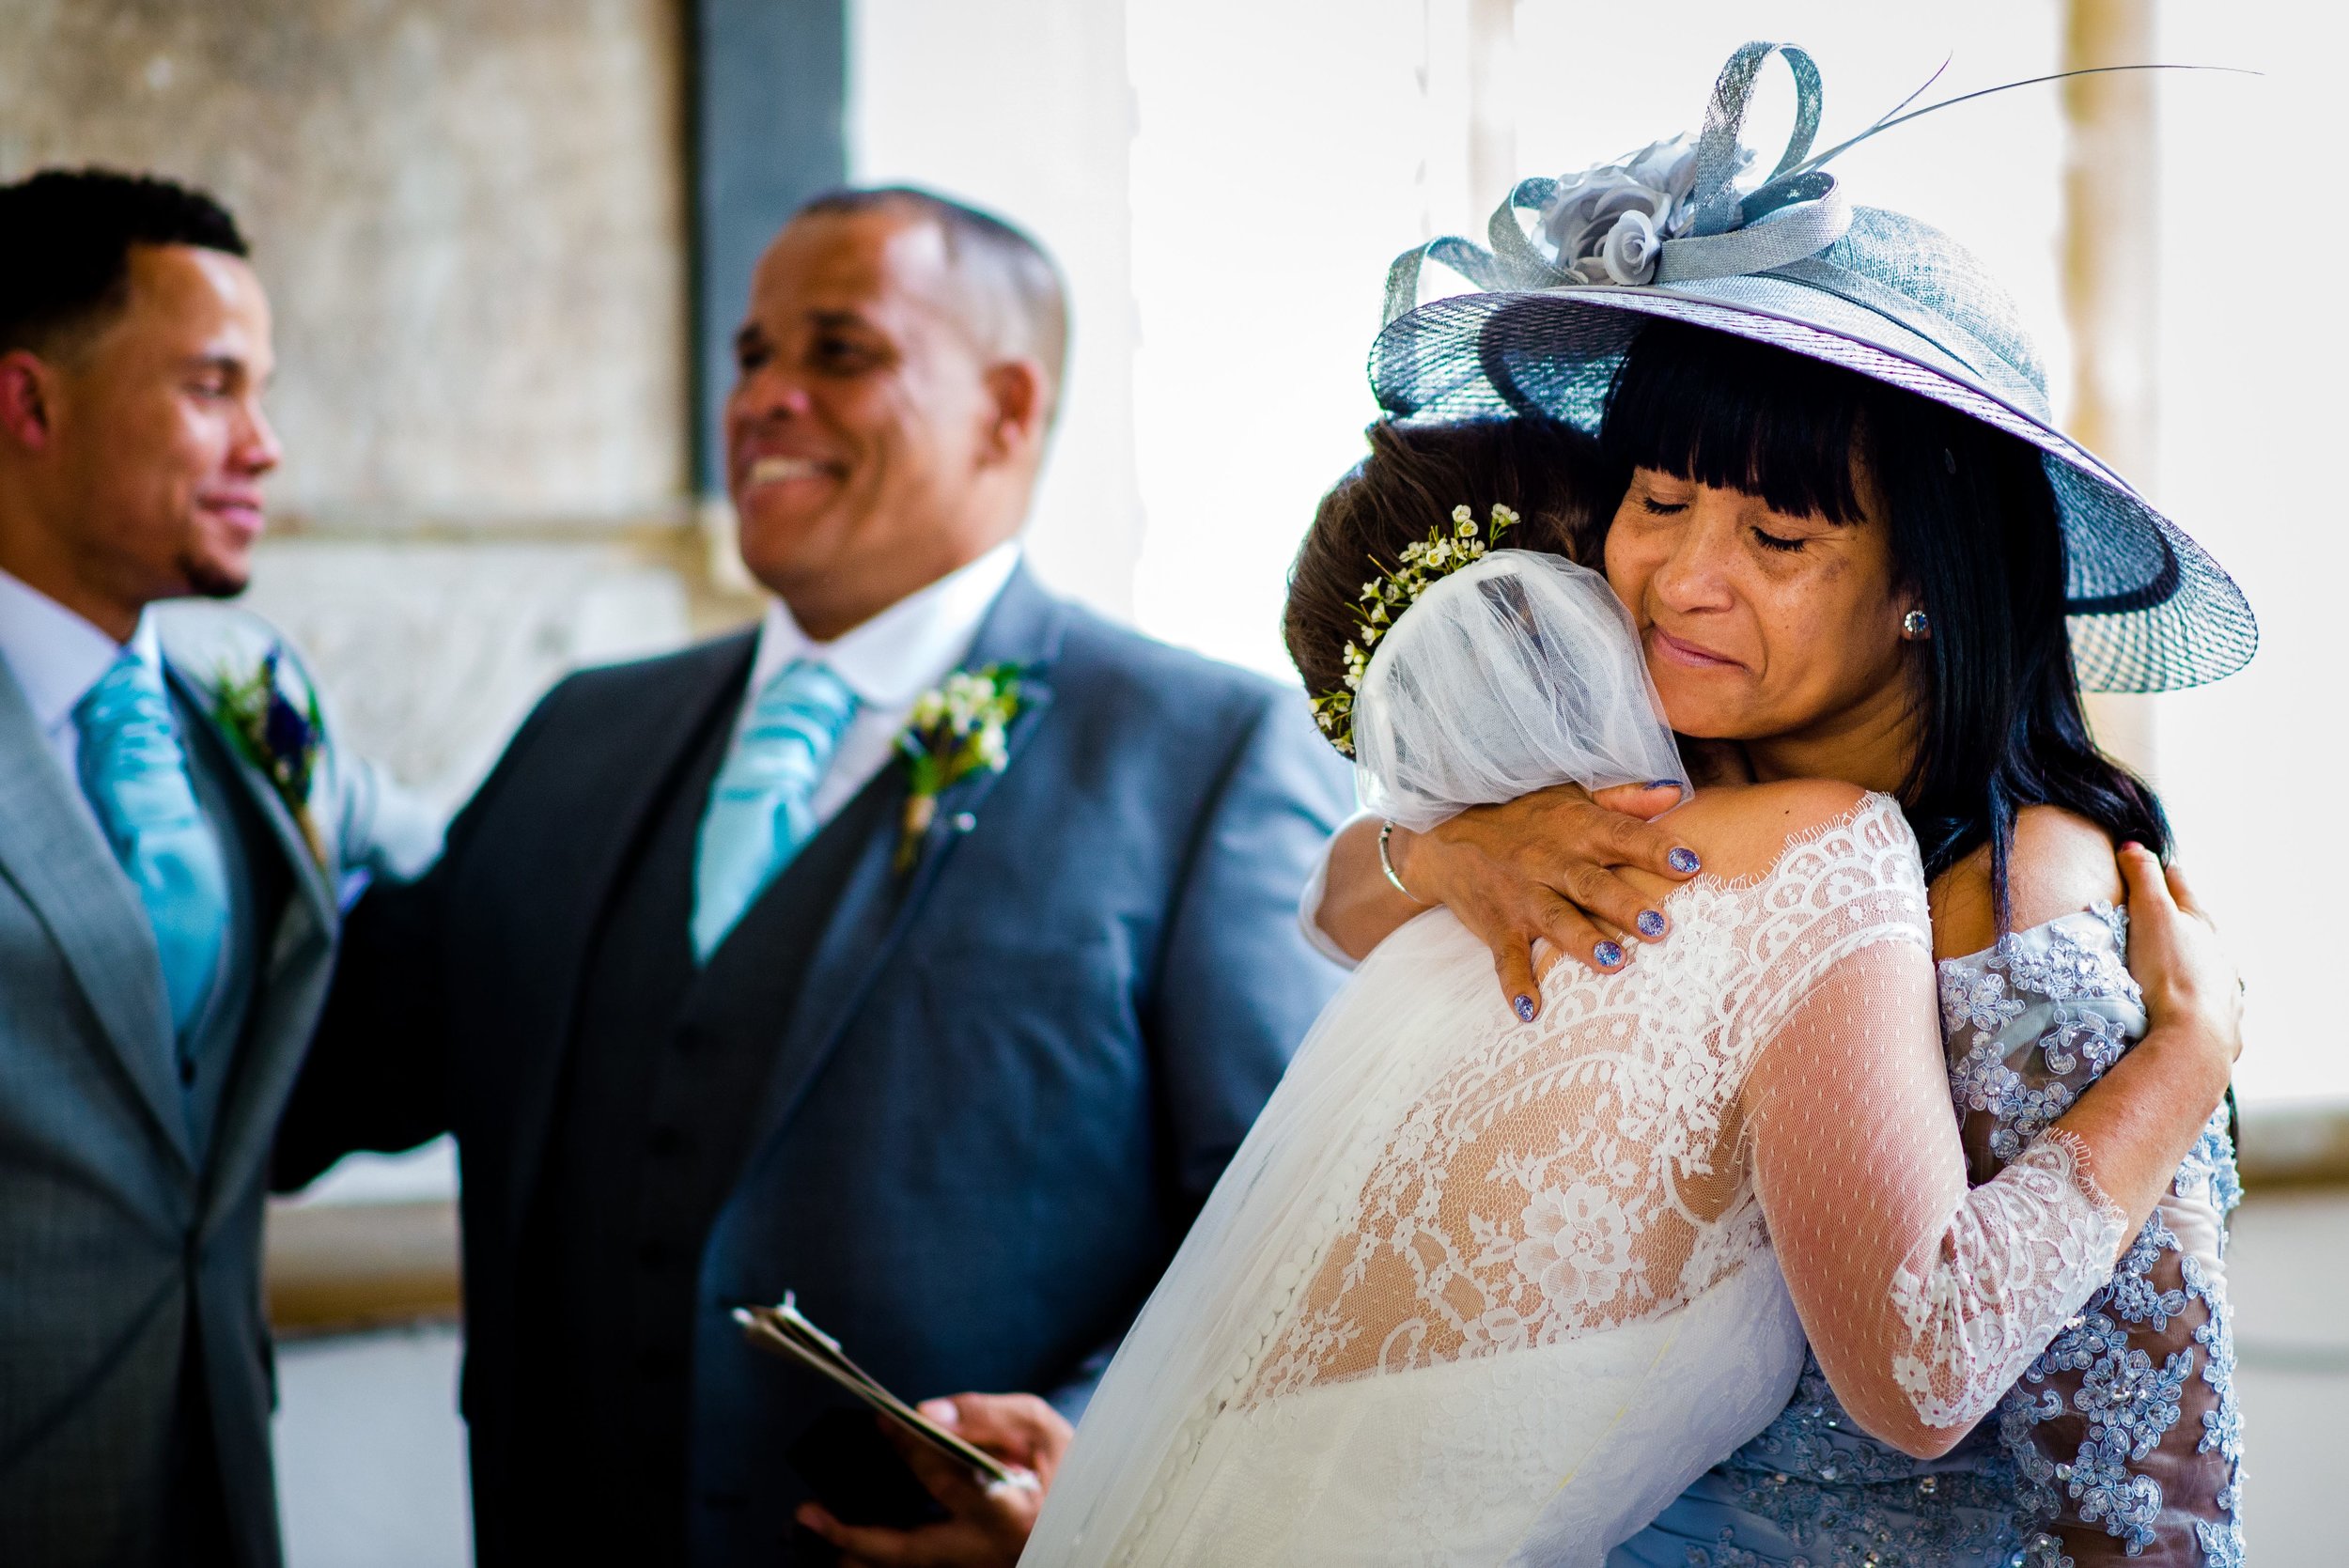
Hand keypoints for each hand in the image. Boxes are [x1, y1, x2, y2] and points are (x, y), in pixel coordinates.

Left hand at [795, 1392, 1072, 1567]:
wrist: (1092, 1509)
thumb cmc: (1067, 1465)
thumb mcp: (1039, 1427)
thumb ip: (983, 1415)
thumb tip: (924, 1413)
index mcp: (1012, 1508)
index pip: (945, 1476)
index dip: (909, 1446)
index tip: (883, 1420)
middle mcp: (989, 1548)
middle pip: (909, 1550)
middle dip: (854, 1535)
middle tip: (810, 1514)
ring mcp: (977, 1567)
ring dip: (858, 1556)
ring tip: (816, 1535)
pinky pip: (917, 1567)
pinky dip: (881, 1556)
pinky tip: (849, 1545)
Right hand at [1386, 781, 1697, 1014]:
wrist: (1445, 835)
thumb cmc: (1523, 815)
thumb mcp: (1568, 795)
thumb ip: (1623, 798)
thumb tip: (1676, 794)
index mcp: (1574, 827)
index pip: (1620, 835)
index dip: (1654, 848)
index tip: (1690, 864)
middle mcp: (1548, 861)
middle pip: (1589, 884)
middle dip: (1623, 905)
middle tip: (1659, 927)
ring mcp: (1521, 896)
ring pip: (1555, 920)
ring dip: (1583, 942)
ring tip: (1613, 964)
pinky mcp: (1497, 926)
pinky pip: (1505, 958)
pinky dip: (1515, 984)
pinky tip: (1530, 1011)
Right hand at [2117, 843, 2242, 1069]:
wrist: (2191, 1039)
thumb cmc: (2169, 974)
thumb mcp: (2151, 916)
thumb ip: (2143, 879)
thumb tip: (2134, 846)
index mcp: (2201, 923)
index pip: (2179, 884)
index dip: (2161, 869)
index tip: (2149, 860)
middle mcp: (2219, 953)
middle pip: (2198, 923)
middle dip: (2179, 914)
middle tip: (2157, 909)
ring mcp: (2223, 987)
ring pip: (2209, 962)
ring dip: (2193, 957)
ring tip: (2175, 959)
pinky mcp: (2221, 1020)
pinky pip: (2210, 999)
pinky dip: (2198, 994)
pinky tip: (2190, 1001)